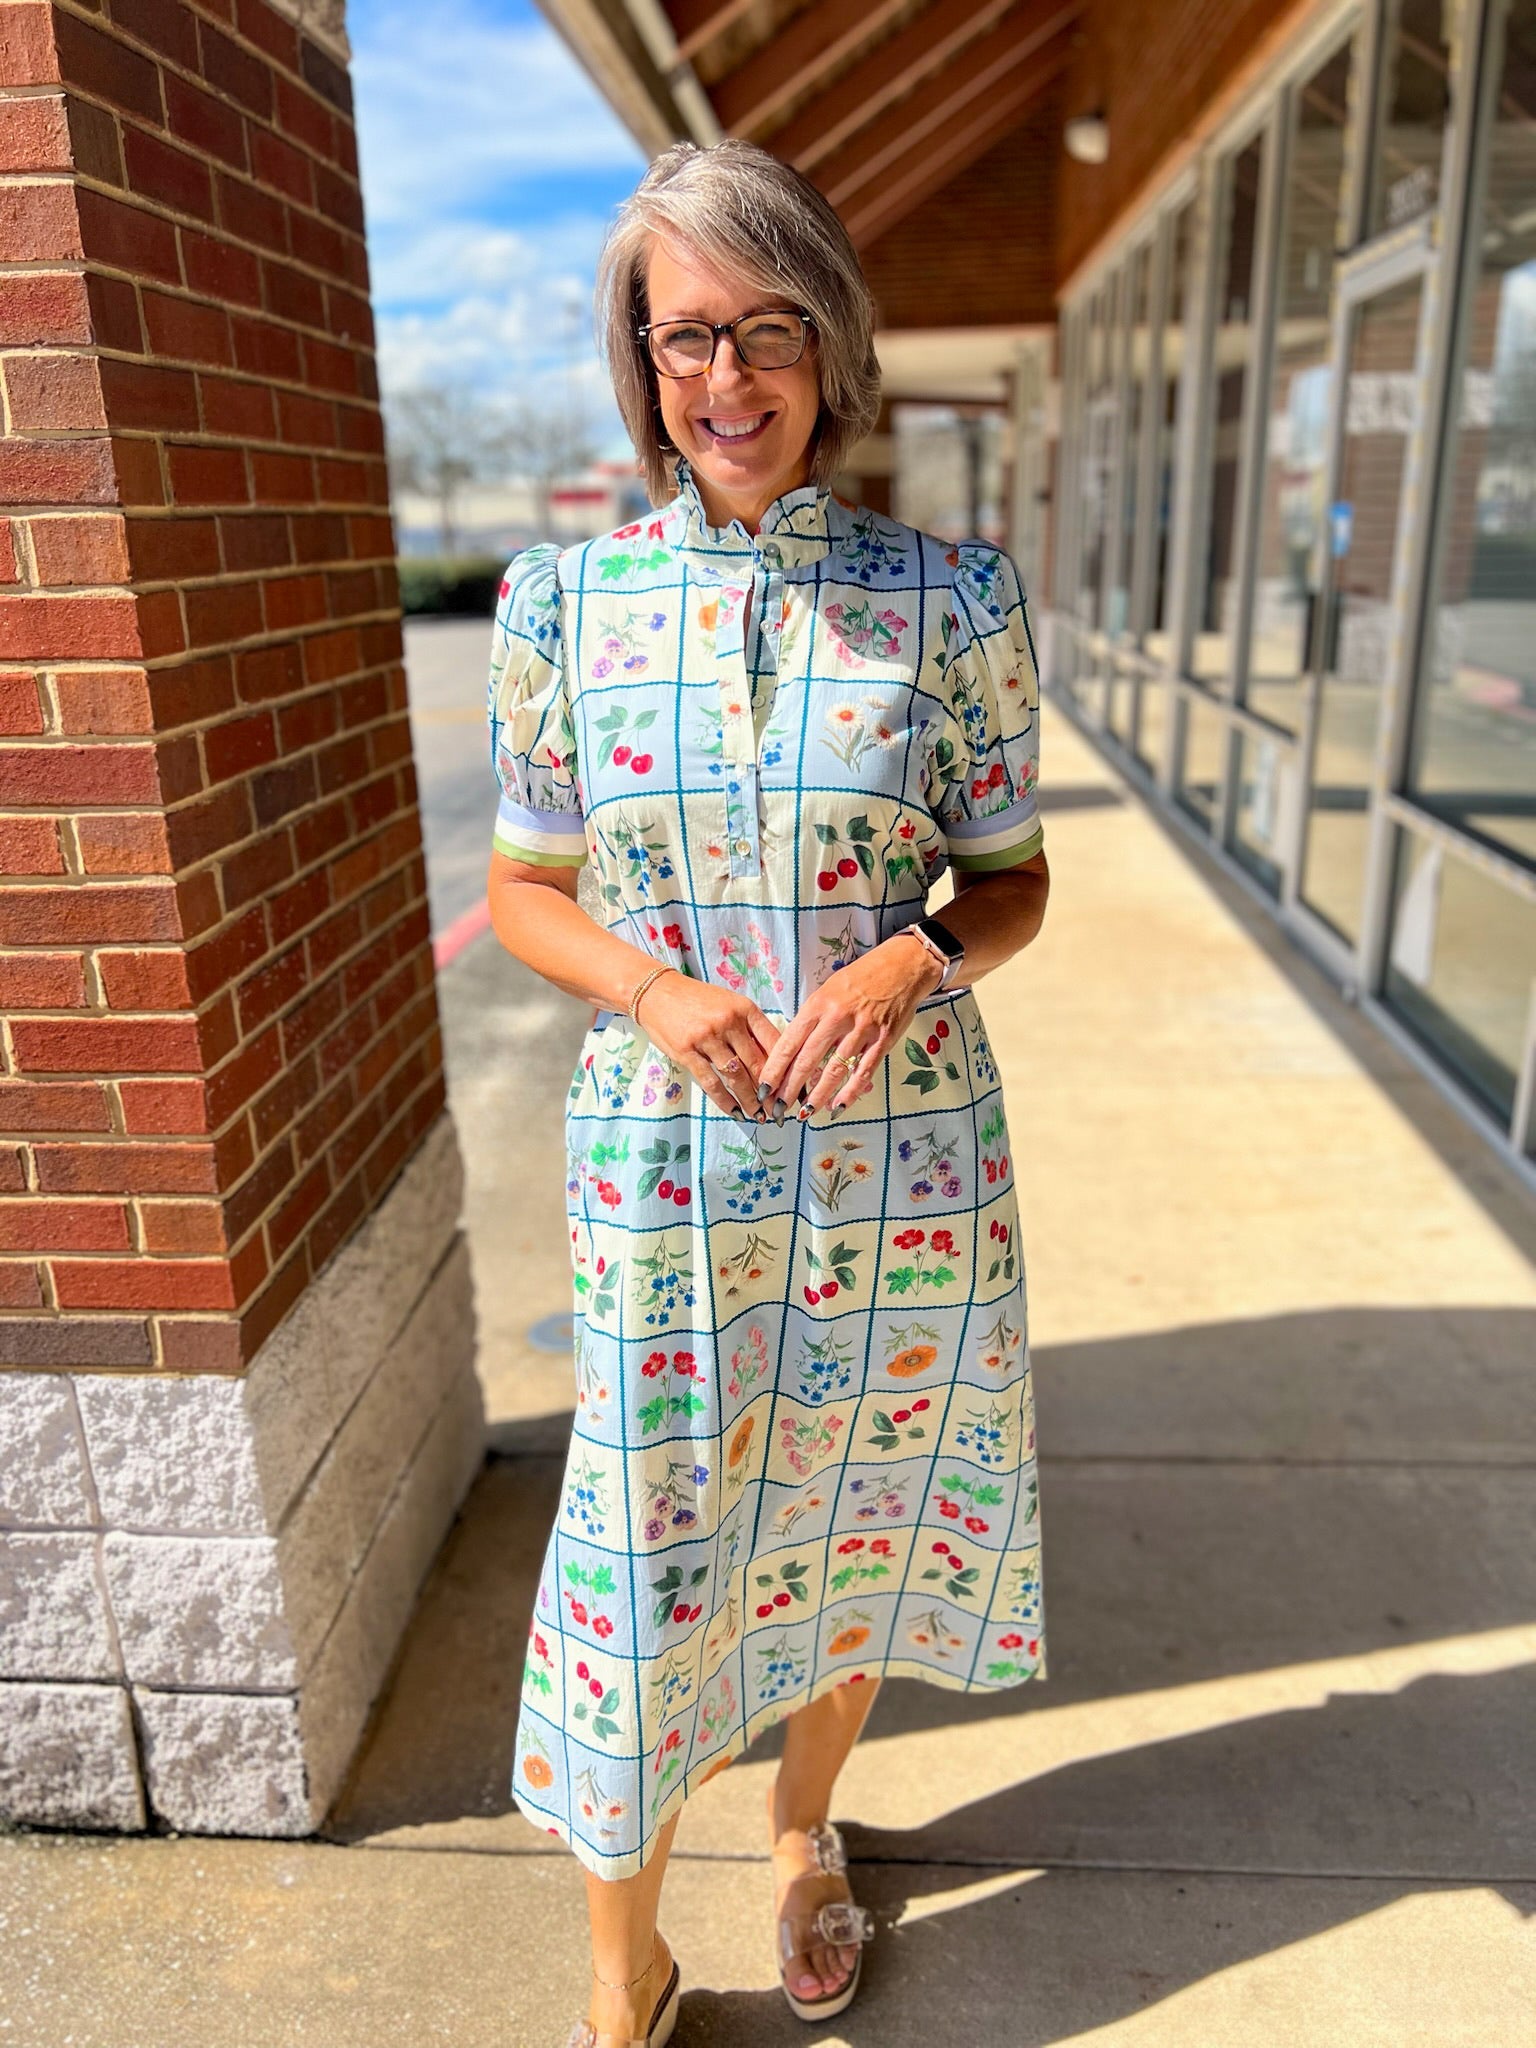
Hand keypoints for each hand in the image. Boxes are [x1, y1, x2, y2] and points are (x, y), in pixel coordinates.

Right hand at [634, 970, 779, 1117]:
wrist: (657, 992)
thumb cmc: (698, 1000)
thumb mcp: (730, 1005)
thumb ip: (750, 1029)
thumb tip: (773, 1061)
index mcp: (745, 1009)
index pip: (774, 1042)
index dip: (786, 1067)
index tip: (793, 1086)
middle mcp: (729, 1022)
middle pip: (757, 1064)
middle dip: (771, 1091)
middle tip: (780, 1110)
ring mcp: (707, 1038)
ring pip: (736, 1077)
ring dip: (750, 1100)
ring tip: (759, 1115)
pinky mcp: (687, 1053)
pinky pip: (711, 1083)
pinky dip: (725, 1101)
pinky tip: (735, 1112)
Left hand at [758, 936, 941, 1116]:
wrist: (902, 966)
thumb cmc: (861, 978)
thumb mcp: (828, 990)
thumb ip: (813, 1018)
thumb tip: (794, 1049)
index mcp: (818, 1004)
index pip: (789, 1042)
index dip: (774, 1069)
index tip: (763, 1088)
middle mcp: (837, 1017)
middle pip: (807, 1060)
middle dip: (789, 1089)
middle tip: (778, 1108)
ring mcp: (862, 1030)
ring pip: (834, 1070)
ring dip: (818, 1096)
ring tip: (805, 1113)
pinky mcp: (883, 1040)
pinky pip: (863, 1072)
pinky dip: (850, 1093)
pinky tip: (838, 1107)